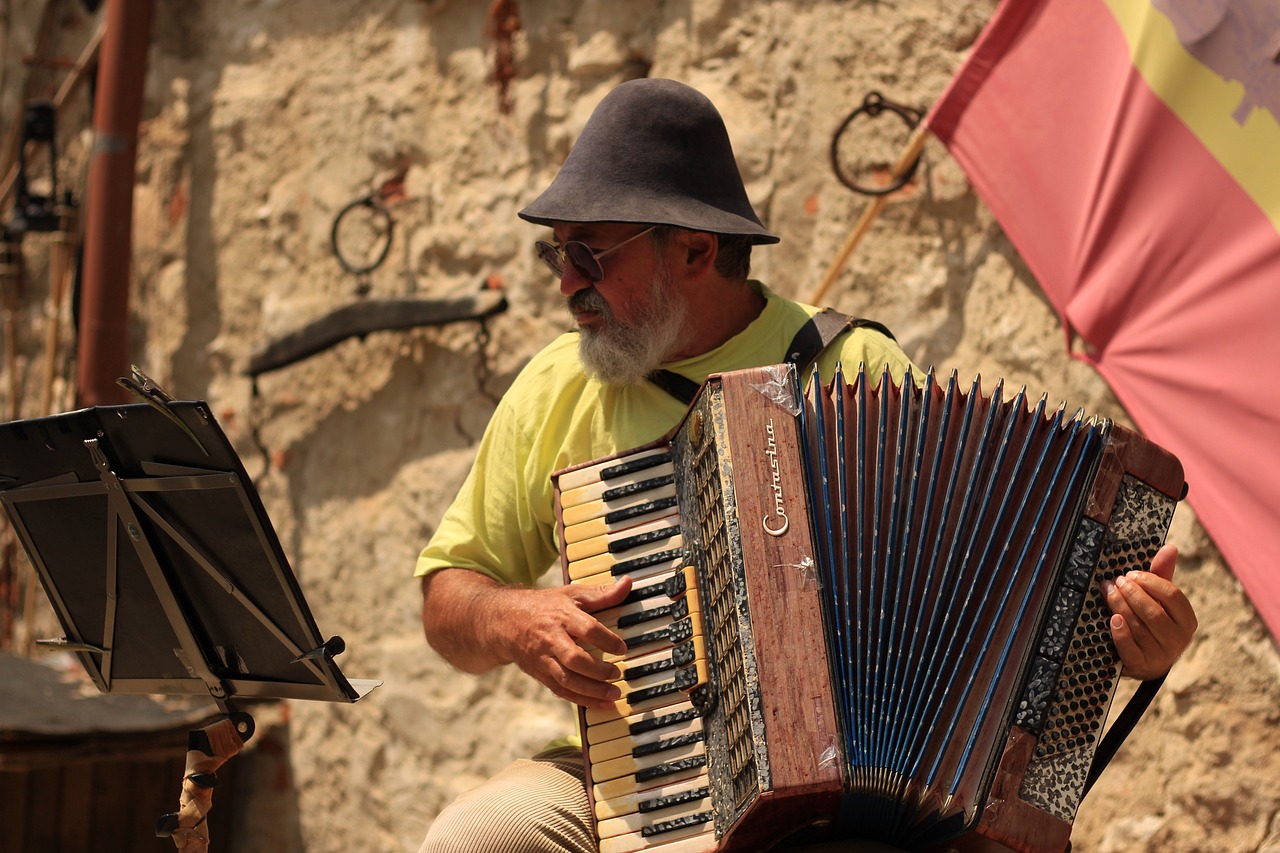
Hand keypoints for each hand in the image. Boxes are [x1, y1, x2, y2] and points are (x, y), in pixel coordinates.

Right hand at [489, 578, 633, 707]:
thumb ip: (601, 593)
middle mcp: (551, 639)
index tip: (622, 648)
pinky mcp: (540, 674)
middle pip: (574, 659)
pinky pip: (561, 691)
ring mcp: (544, 659)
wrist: (504, 621)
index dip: (606, 640)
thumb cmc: (543, 606)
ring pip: (567, 680)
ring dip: (592, 691)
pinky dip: (582, 700)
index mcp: (561, 616)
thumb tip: (627, 584)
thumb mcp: (571, 594)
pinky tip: (601, 704)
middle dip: (598, 671)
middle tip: (617, 673)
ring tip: (614, 694)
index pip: (586, 629)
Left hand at [1102, 544, 1196, 680]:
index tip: (1130, 574)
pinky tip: (1112, 619)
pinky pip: (1130, 648)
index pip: (1173, 596)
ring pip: (1140, 627)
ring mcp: (1161, 655)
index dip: (1150, 582)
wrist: (1144, 660)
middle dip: (1132, 593)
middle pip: (1154, 611)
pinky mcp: (1141, 665)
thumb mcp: (1158, 600)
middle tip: (1115, 581)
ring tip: (1108, 591)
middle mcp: (1178, 640)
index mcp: (1187, 620)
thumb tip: (1170, 547)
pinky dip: (1121, 633)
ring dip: (1120, 606)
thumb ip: (1162, 575)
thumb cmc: (1152, 621)